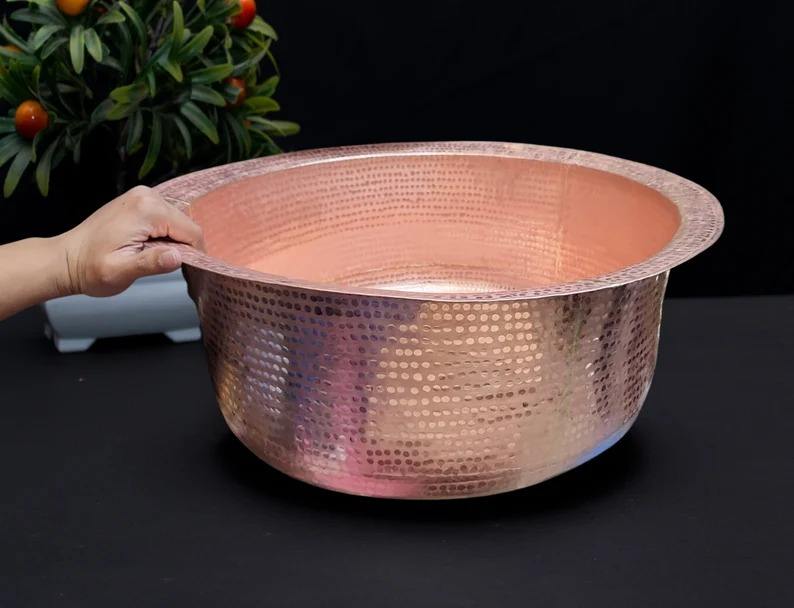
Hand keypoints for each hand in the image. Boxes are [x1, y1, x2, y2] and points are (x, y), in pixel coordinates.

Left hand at [59, 186, 202, 296]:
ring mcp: (143, 195)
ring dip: (172, 241)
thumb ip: (151, 263)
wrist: (66, 260)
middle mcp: (147, 195)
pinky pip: (166, 217)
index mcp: (146, 209)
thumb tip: (179, 257)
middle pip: (186, 224)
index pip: (192, 231)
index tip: (180, 270)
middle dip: (180, 246)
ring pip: (178, 221)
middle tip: (157, 264)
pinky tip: (145, 246)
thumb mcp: (120, 272)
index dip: (193, 254)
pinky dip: (164, 234)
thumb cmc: (90, 269)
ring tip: (147, 255)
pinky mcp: (139, 200)